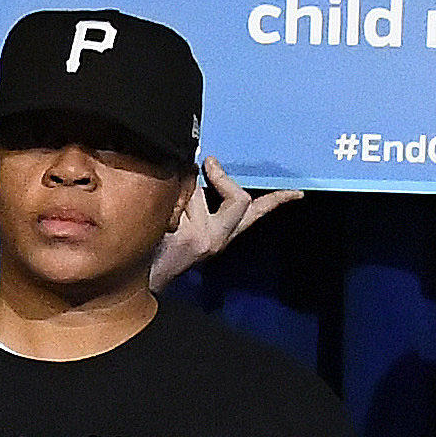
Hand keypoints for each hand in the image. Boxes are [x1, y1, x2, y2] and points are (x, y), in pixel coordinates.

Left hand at [147, 161, 302, 296]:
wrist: (137, 275)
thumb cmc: (157, 243)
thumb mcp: (185, 220)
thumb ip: (198, 196)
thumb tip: (203, 161)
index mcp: (222, 235)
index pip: (255, 214)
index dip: (277, 201)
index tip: (298, 193)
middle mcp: (218, 238)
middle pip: (239, 199)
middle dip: (223, 179)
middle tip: (210, 163)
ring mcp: (204, 238)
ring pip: (198, 192)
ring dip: (180, 190)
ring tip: (163, 211)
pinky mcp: (187, 236)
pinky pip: (179, 198)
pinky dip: (166, 197)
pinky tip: (156, 218)